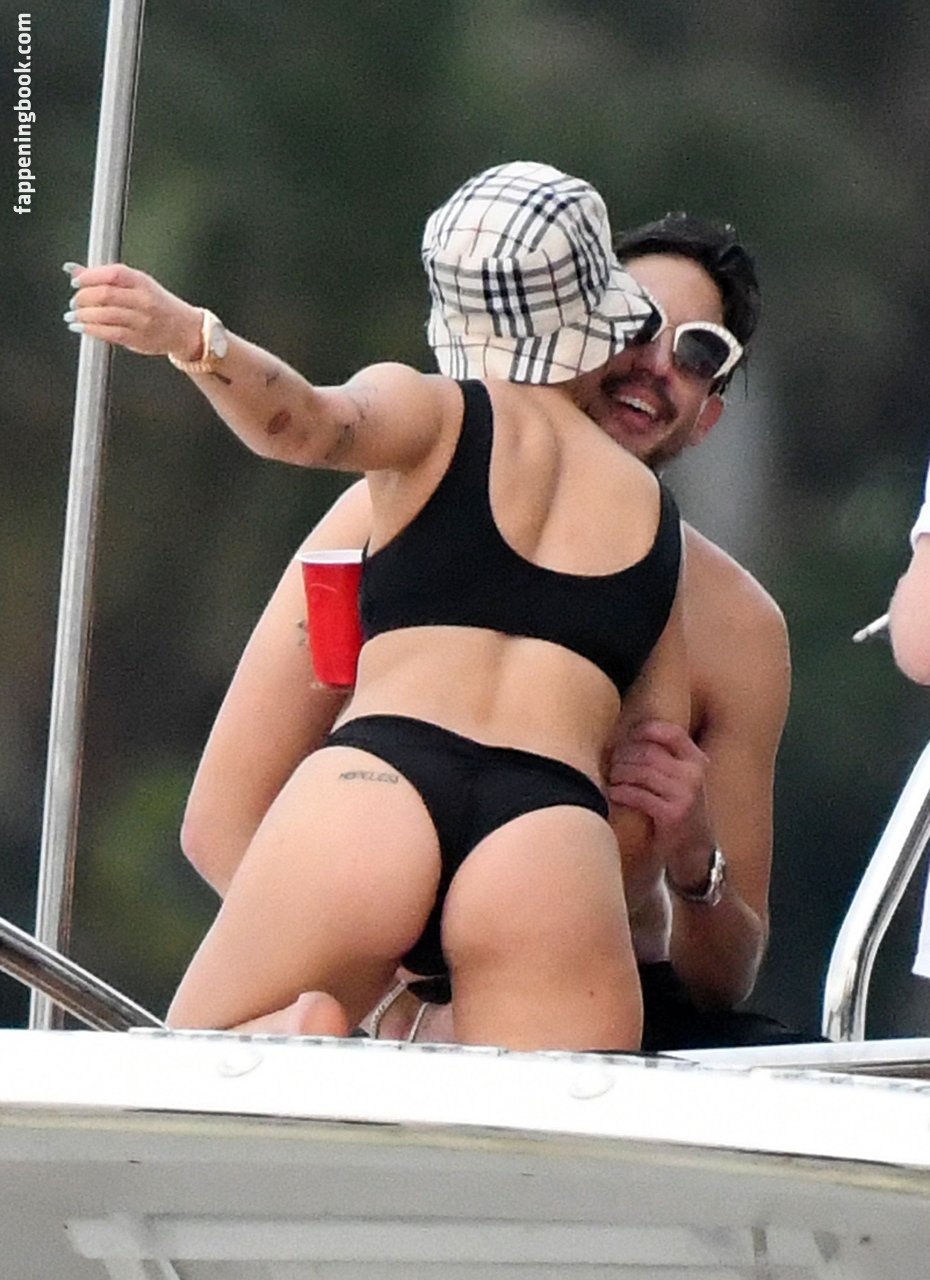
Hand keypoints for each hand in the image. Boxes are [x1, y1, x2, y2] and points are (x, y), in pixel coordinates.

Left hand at [63, 262, 201, 359]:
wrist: (184, 329)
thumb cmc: (157, 304)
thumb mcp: (136, 284)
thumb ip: (104, 278)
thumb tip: (71, 269)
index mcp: (141, 281)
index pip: (112, 274)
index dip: (89, 277)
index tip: (76, 282)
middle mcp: (143, 300)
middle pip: (106, 295)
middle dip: (83, 298)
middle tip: (74, 303)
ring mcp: (142, 321)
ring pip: (105, 315)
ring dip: (83, 316)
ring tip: (73, 316)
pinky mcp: (138, 339)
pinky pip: (110, 333)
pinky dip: (91, 330)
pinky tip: (81, 327)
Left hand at [608, 719, 714, 887]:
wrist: (695, 849)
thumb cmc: (679, 808)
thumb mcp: (681, 778)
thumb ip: (664, 758)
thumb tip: (623, 737)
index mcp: (697, 760)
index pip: (671, 733)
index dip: (644, 731)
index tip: (627, 737)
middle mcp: (694, 774)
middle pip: (648, 752)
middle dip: (624, 756)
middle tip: (611, 763)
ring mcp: (685, 795)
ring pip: (641, 772)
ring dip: (619, 773)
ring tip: (612, 778)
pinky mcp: (673, 814)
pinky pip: (639, 795)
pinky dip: (621, 792)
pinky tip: (614, 794)